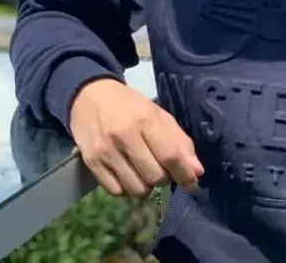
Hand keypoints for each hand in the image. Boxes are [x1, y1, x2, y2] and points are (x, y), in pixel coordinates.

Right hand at [69, 78, 203, 197]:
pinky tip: (125, 174)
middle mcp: (123, 135)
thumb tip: (196, 173)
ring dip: (144, 184)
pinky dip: (125, 187)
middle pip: (155, 177)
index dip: (184, 174)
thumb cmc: (128, 105)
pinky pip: (116, 191)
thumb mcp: (157, 114)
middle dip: (163, 177)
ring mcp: (105, 150)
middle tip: (158, 166)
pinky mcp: (91, 161)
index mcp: (144, 119)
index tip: (190, 182)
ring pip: (136, 188)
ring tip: (141, 170)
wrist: (88, 95)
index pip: (170, 156)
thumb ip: (179, 142)